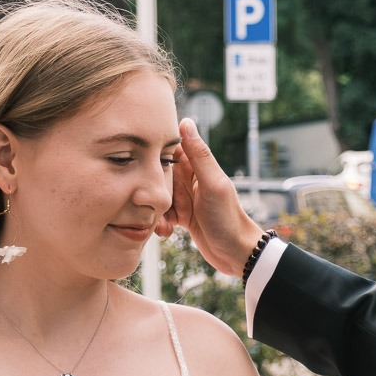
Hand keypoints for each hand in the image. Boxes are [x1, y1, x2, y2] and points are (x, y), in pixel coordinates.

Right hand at [156, 120, 262, 277]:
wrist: (237, 253)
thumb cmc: (228, 217)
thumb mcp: (212, 184)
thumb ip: (199, 155)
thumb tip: (186, 122)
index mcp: (198, 167)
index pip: (172, 148)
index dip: (154, 151)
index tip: (137, 155)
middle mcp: (190, 180)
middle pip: (158, 174)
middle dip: (149, 186)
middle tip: (146, 200)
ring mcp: (185, 198)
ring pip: (157, 196)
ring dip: (154, 209)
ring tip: (161, 222)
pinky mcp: (182, 216)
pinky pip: (162, 214)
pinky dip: (160, 223)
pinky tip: (166, 232)